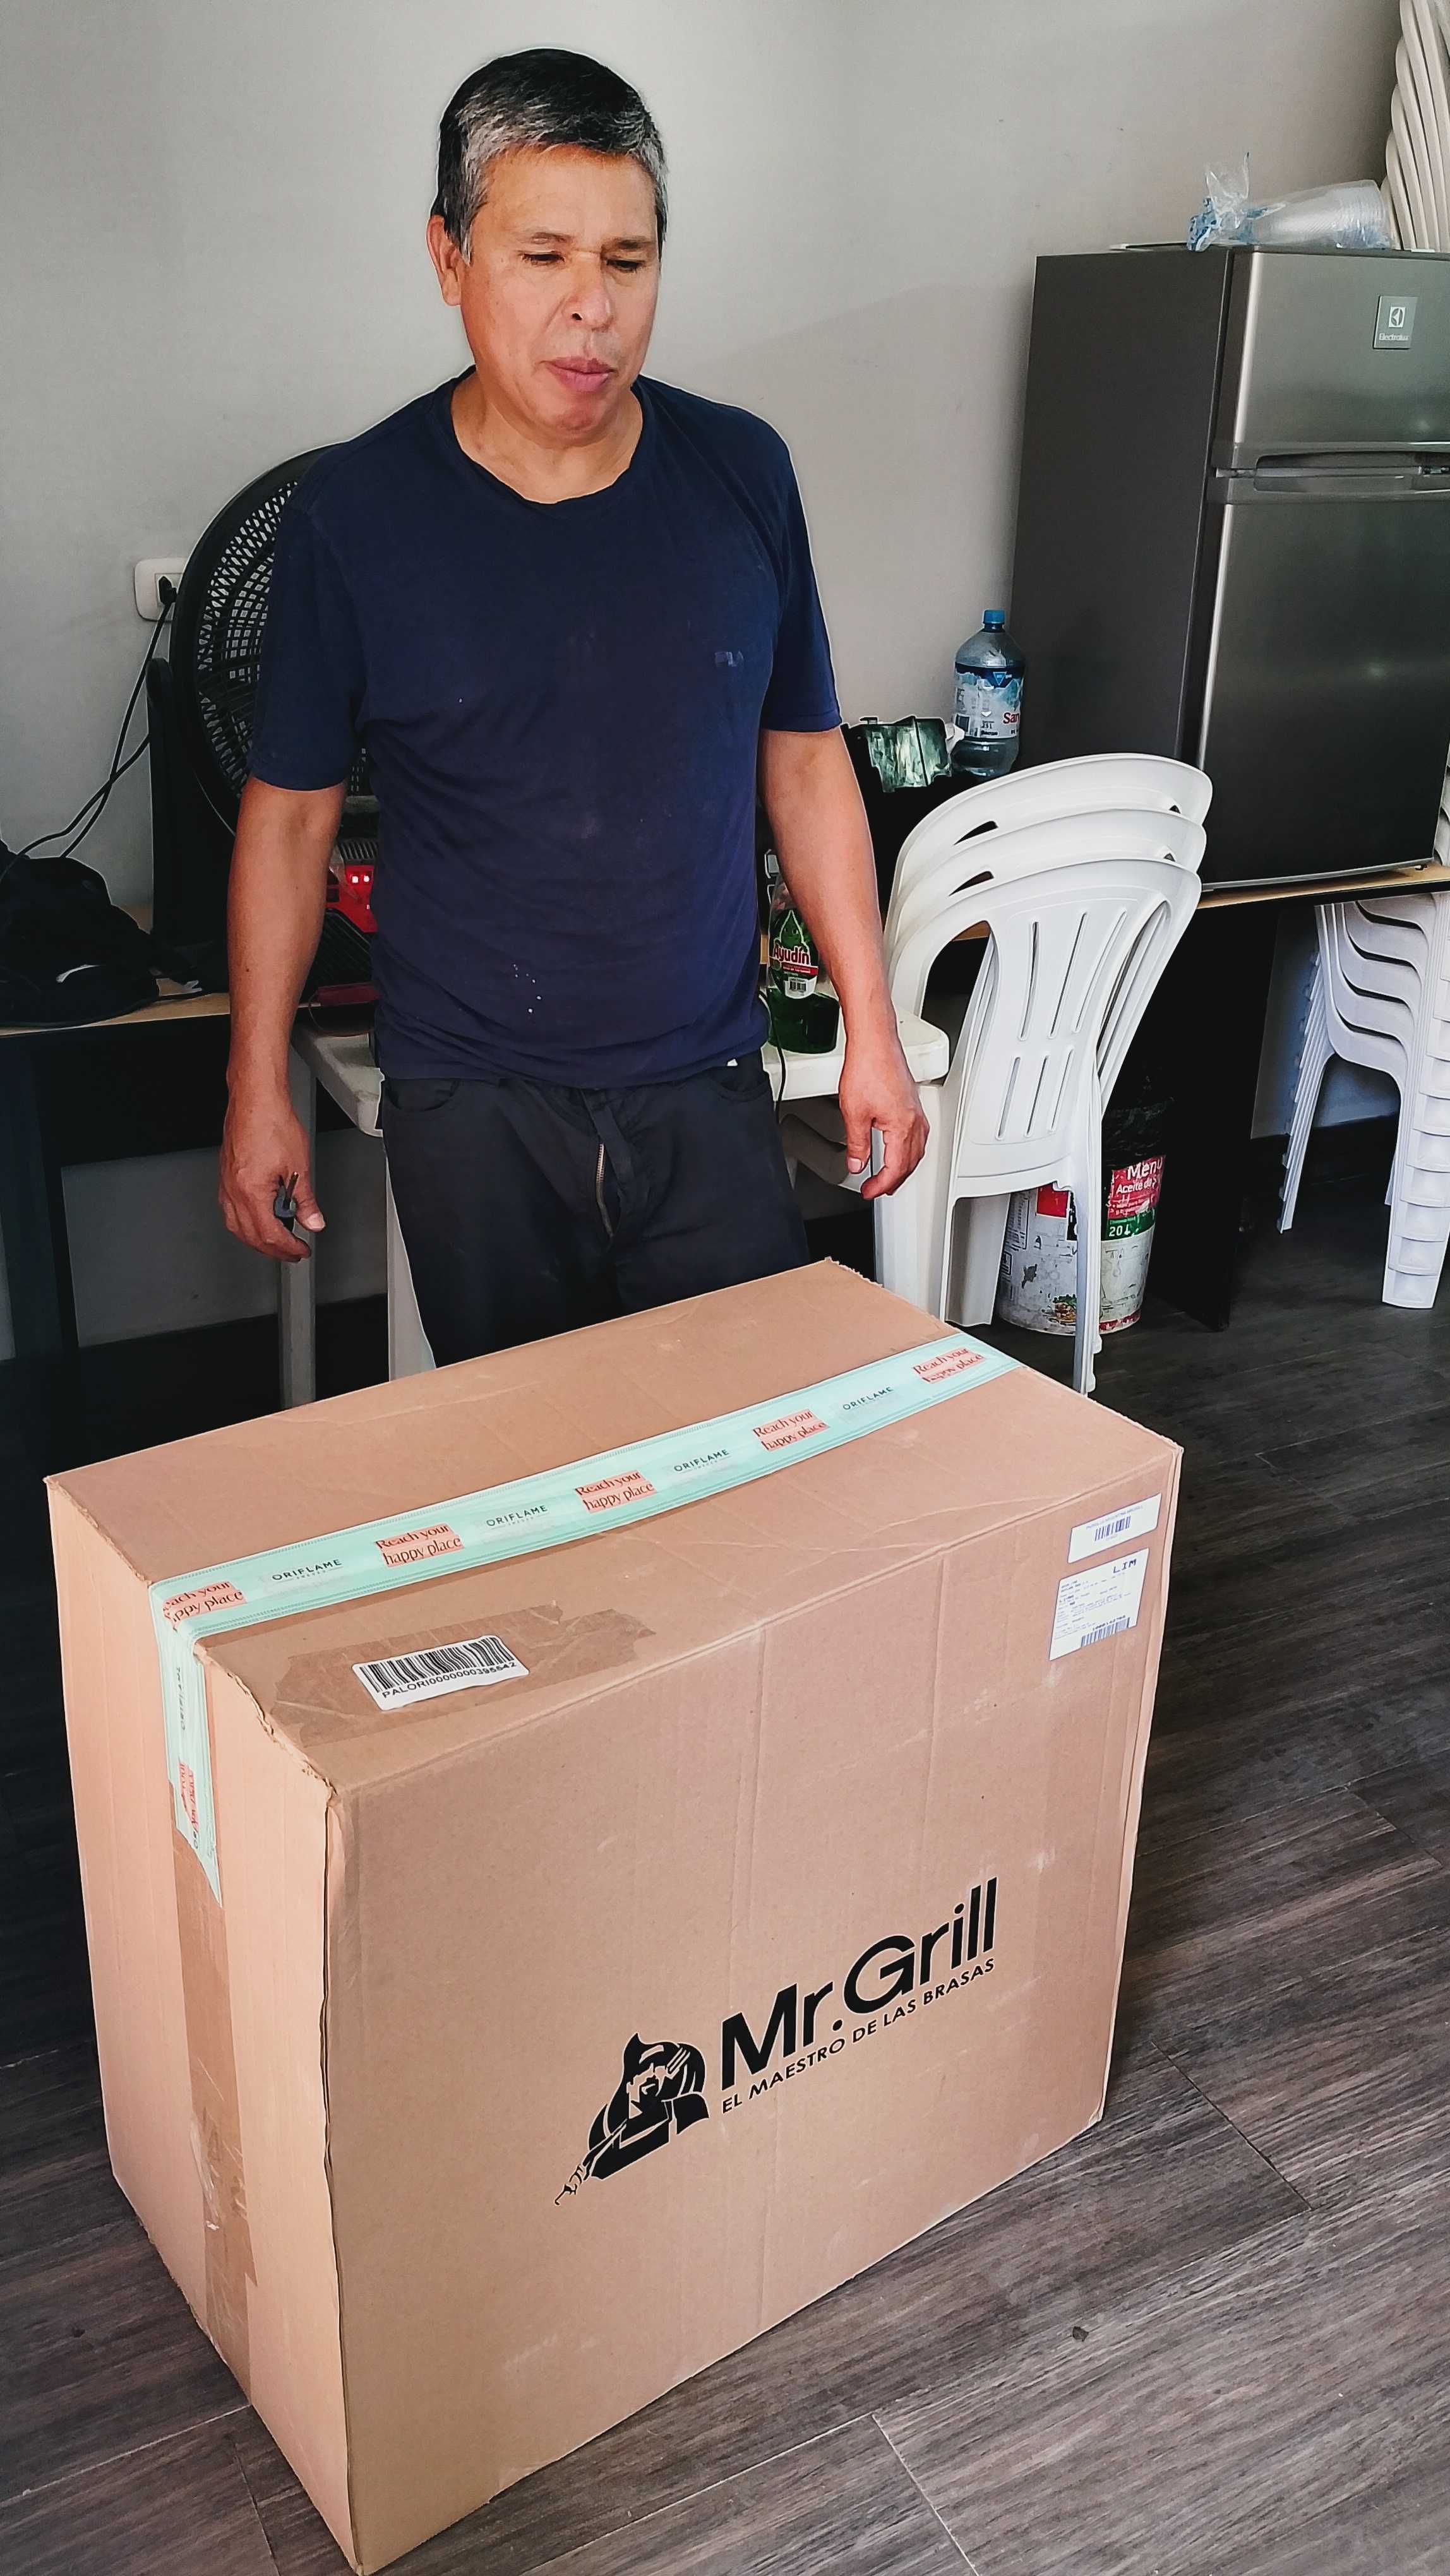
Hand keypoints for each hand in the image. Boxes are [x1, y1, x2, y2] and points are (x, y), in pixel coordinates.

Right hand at [219, 1089, 324, 1262]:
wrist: (255, 1099)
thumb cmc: (272, 1123)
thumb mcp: (298, 1166)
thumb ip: (305, 1200)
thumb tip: (313, 1221)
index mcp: (252, 1193)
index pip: (270, 1236)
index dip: (288, 1249)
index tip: (301, 1251)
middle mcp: (234, 1191)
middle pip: (251, 1236)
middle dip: (273, 1250)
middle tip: (291, 1252)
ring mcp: (226, 1184)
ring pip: (236, 1226)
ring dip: (256, 1239)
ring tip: (276, 1241)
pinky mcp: (225, 1175)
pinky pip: (230, 1210)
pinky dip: (244, 1222)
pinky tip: (256, 1219)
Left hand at [838, 1014, 927, 1199]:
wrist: (875, 1042)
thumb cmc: (867, 1068)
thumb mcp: (854, 1113)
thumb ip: (857, 1144)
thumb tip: (857, 1164)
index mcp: (902, 1127)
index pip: (896, 1169)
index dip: (881, 1185)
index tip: (869, 1191)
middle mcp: (914, 1121)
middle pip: (909, 1163)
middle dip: (894, 1181)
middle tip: (877, 1189)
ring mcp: (916, 1112)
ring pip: (917, 1150)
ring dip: (904, 1167)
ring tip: (890, 1176)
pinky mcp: (913, 1103)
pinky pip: (918, 1136)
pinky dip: (909, 1150)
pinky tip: (901, 1149)